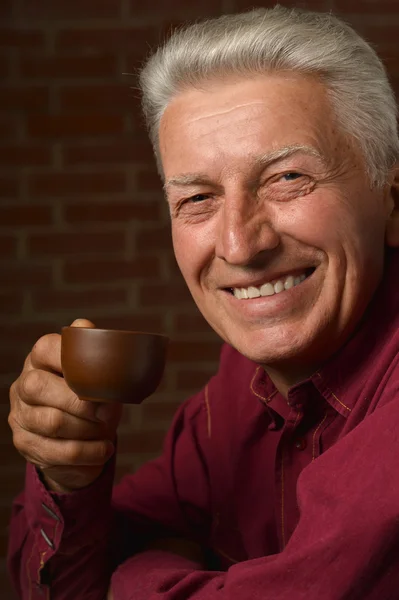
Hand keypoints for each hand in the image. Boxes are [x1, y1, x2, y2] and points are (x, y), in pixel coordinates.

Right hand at [8, 319, 122, 492]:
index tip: (100, 378)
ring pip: (51, 422)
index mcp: (40, 358)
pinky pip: (57, 452)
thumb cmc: (95, 396)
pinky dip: (87, 452)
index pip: (46, 348)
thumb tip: (89, 330)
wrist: (88, 438)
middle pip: (38, 386)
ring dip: (87, 430)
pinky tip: (103, 449)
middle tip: (107, 412)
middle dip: (79, 402)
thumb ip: (97, 351)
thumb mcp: (101, 373)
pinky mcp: (24, 443)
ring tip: (107, 431)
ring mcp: (20, 414)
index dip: (71, 360)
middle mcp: (23, 383)